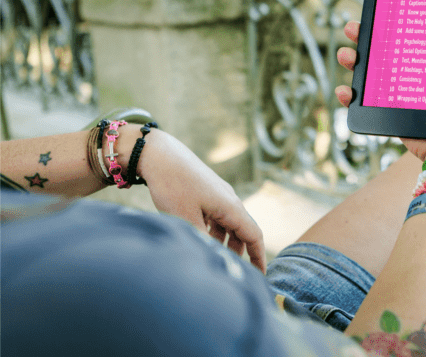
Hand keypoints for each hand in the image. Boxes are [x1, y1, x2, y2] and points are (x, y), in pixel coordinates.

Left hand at [136, 128, 266, 272]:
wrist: (160, 154)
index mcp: (231, 207)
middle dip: (241, 253)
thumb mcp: (186, 219)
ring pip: (228, 225)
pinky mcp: (206, 193)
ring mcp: (218, 195)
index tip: (261, 276)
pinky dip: (213, 231)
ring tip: (212, 258)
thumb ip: (203, 242)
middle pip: (243, 232)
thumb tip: (212, 260)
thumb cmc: (174, 185)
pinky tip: (199, 238)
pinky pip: (217, 217)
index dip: (259, 257)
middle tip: (233, 273)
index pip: (254, 236)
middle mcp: (230, 201)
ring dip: (224, 242)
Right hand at [334, 14, 425, 162]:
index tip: (381, 4)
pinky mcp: (390, 113)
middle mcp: (413, 72)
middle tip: (354, 28)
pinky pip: (364, 102)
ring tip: (347, 56)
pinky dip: (350, 95)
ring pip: (369, 71)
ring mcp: (399, 92)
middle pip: (384, 47)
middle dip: (364, 35)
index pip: (411, 32)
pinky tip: (346, 90)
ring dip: (352, 60)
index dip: (394, 17)